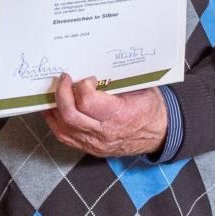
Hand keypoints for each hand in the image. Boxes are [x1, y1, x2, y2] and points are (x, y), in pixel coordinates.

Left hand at [46, 77, 167, 158]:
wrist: (160, 133)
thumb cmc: (150, 108)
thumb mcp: (139, 88)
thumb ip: (116, 79)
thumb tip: (92, 66)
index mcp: (119, 116)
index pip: (87, 102)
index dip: (82, 86)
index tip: (87, 79)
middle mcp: (105, 133)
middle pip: (70, 115)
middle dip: (61, 93)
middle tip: (64, 80)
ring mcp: (96, 143)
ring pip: (63, 127)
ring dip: (55, 107)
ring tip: (56, 92)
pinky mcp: (90, 148)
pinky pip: (65, 136)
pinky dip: (55, 121)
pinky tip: (54, 109)